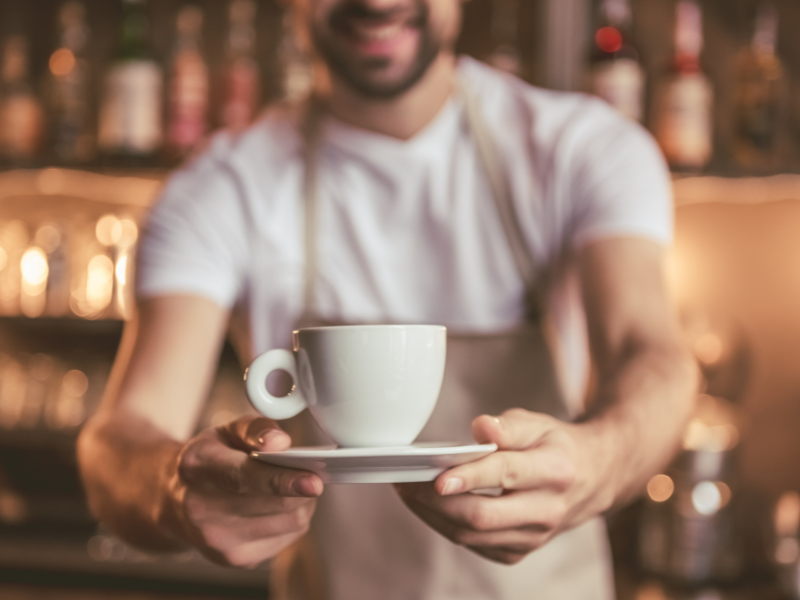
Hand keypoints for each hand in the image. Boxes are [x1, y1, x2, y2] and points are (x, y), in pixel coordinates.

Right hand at [163, 416, 323, 567]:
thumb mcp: (226, 431)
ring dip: (302, 503)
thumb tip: (281, 442)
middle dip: (302, 487)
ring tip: (292, 487)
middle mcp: (201, 508)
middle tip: (310, 471)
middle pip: (274, 504)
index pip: (243, 476)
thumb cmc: (210, 459)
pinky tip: (278, 508)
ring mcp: (217, 540)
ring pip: (290, 522)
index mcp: (198, 467)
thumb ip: (255, 429)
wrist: (175, 500)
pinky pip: (289, 538)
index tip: (313, 482)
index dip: (281, 480)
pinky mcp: (235, 560)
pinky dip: (293, 520)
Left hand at [395, 408, 612, 564]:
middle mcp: (547, 510)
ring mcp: (533, 537)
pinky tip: (426, 505)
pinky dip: (444, 526)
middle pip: (483, 516)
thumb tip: (479, 426)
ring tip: (405, 490)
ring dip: (431, 515)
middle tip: (404, 481)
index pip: (507, 474)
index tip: (437, 476)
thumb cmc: (555, 446)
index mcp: (555, 471)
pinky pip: (473, 545)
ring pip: (472, 536)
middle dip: (435, 502)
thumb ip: (508, 426)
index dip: (470, 476)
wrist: (591, 480)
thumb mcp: (538, 424)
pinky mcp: (518, 552)